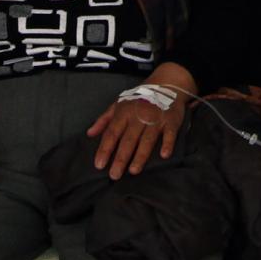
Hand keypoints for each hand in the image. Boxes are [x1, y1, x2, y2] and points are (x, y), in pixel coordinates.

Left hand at [87, 63, 195, 178]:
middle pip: (128, 140)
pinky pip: (169, 134)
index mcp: (123, 113)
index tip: (99, 165)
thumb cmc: (138, 98)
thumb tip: (90, 134)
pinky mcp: (170, 121)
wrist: (165, 84)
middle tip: (114, 175)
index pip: (111, 134)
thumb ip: (103, 120)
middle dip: (120, 158)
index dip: (105, 150)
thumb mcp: (117, 104)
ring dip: (140, 156)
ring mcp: (155, 119)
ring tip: (133, 171)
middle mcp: (138, 116)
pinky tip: (164, 155)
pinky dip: (167, 144)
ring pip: (146, 140)